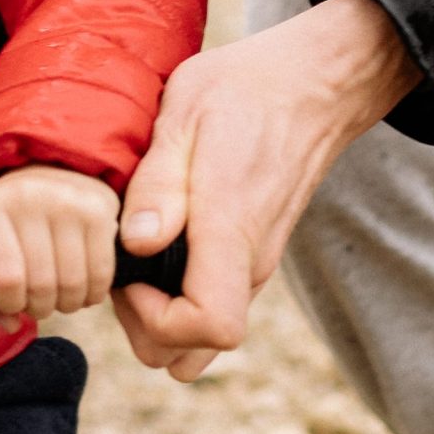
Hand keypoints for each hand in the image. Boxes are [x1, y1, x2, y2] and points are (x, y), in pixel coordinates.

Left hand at [0, 164, 120, 328]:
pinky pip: (101, 274)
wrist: (47, 172)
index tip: (13, 303)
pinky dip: (93, 294)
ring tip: (60, 297)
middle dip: (40, 307)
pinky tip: (83, 288)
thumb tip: (9, 323)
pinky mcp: (98, 209)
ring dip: (67, 304)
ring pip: (72, 284)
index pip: (5, 278)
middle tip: (39, 303)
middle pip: (41, 285)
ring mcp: (67, 201)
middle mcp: (27, 198)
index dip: (11, 304)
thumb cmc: (9, 221)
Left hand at [112, 0, 419, 381]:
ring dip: (162, 317)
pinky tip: (159, 247)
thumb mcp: (185, 114)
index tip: (130, 274)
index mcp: (232, 228)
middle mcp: (252, 260)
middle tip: (121, 266)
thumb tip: (139, 244)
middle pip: (199, 349)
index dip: (158, 319)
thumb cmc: (245, 90)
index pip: (212, 326)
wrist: (312, 84)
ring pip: (206, 336)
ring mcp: (258, 262)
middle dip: (146, 326)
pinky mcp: (255, 255)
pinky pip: (217, 303)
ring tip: (136, 257)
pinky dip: (182, 298)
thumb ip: (160, 183)